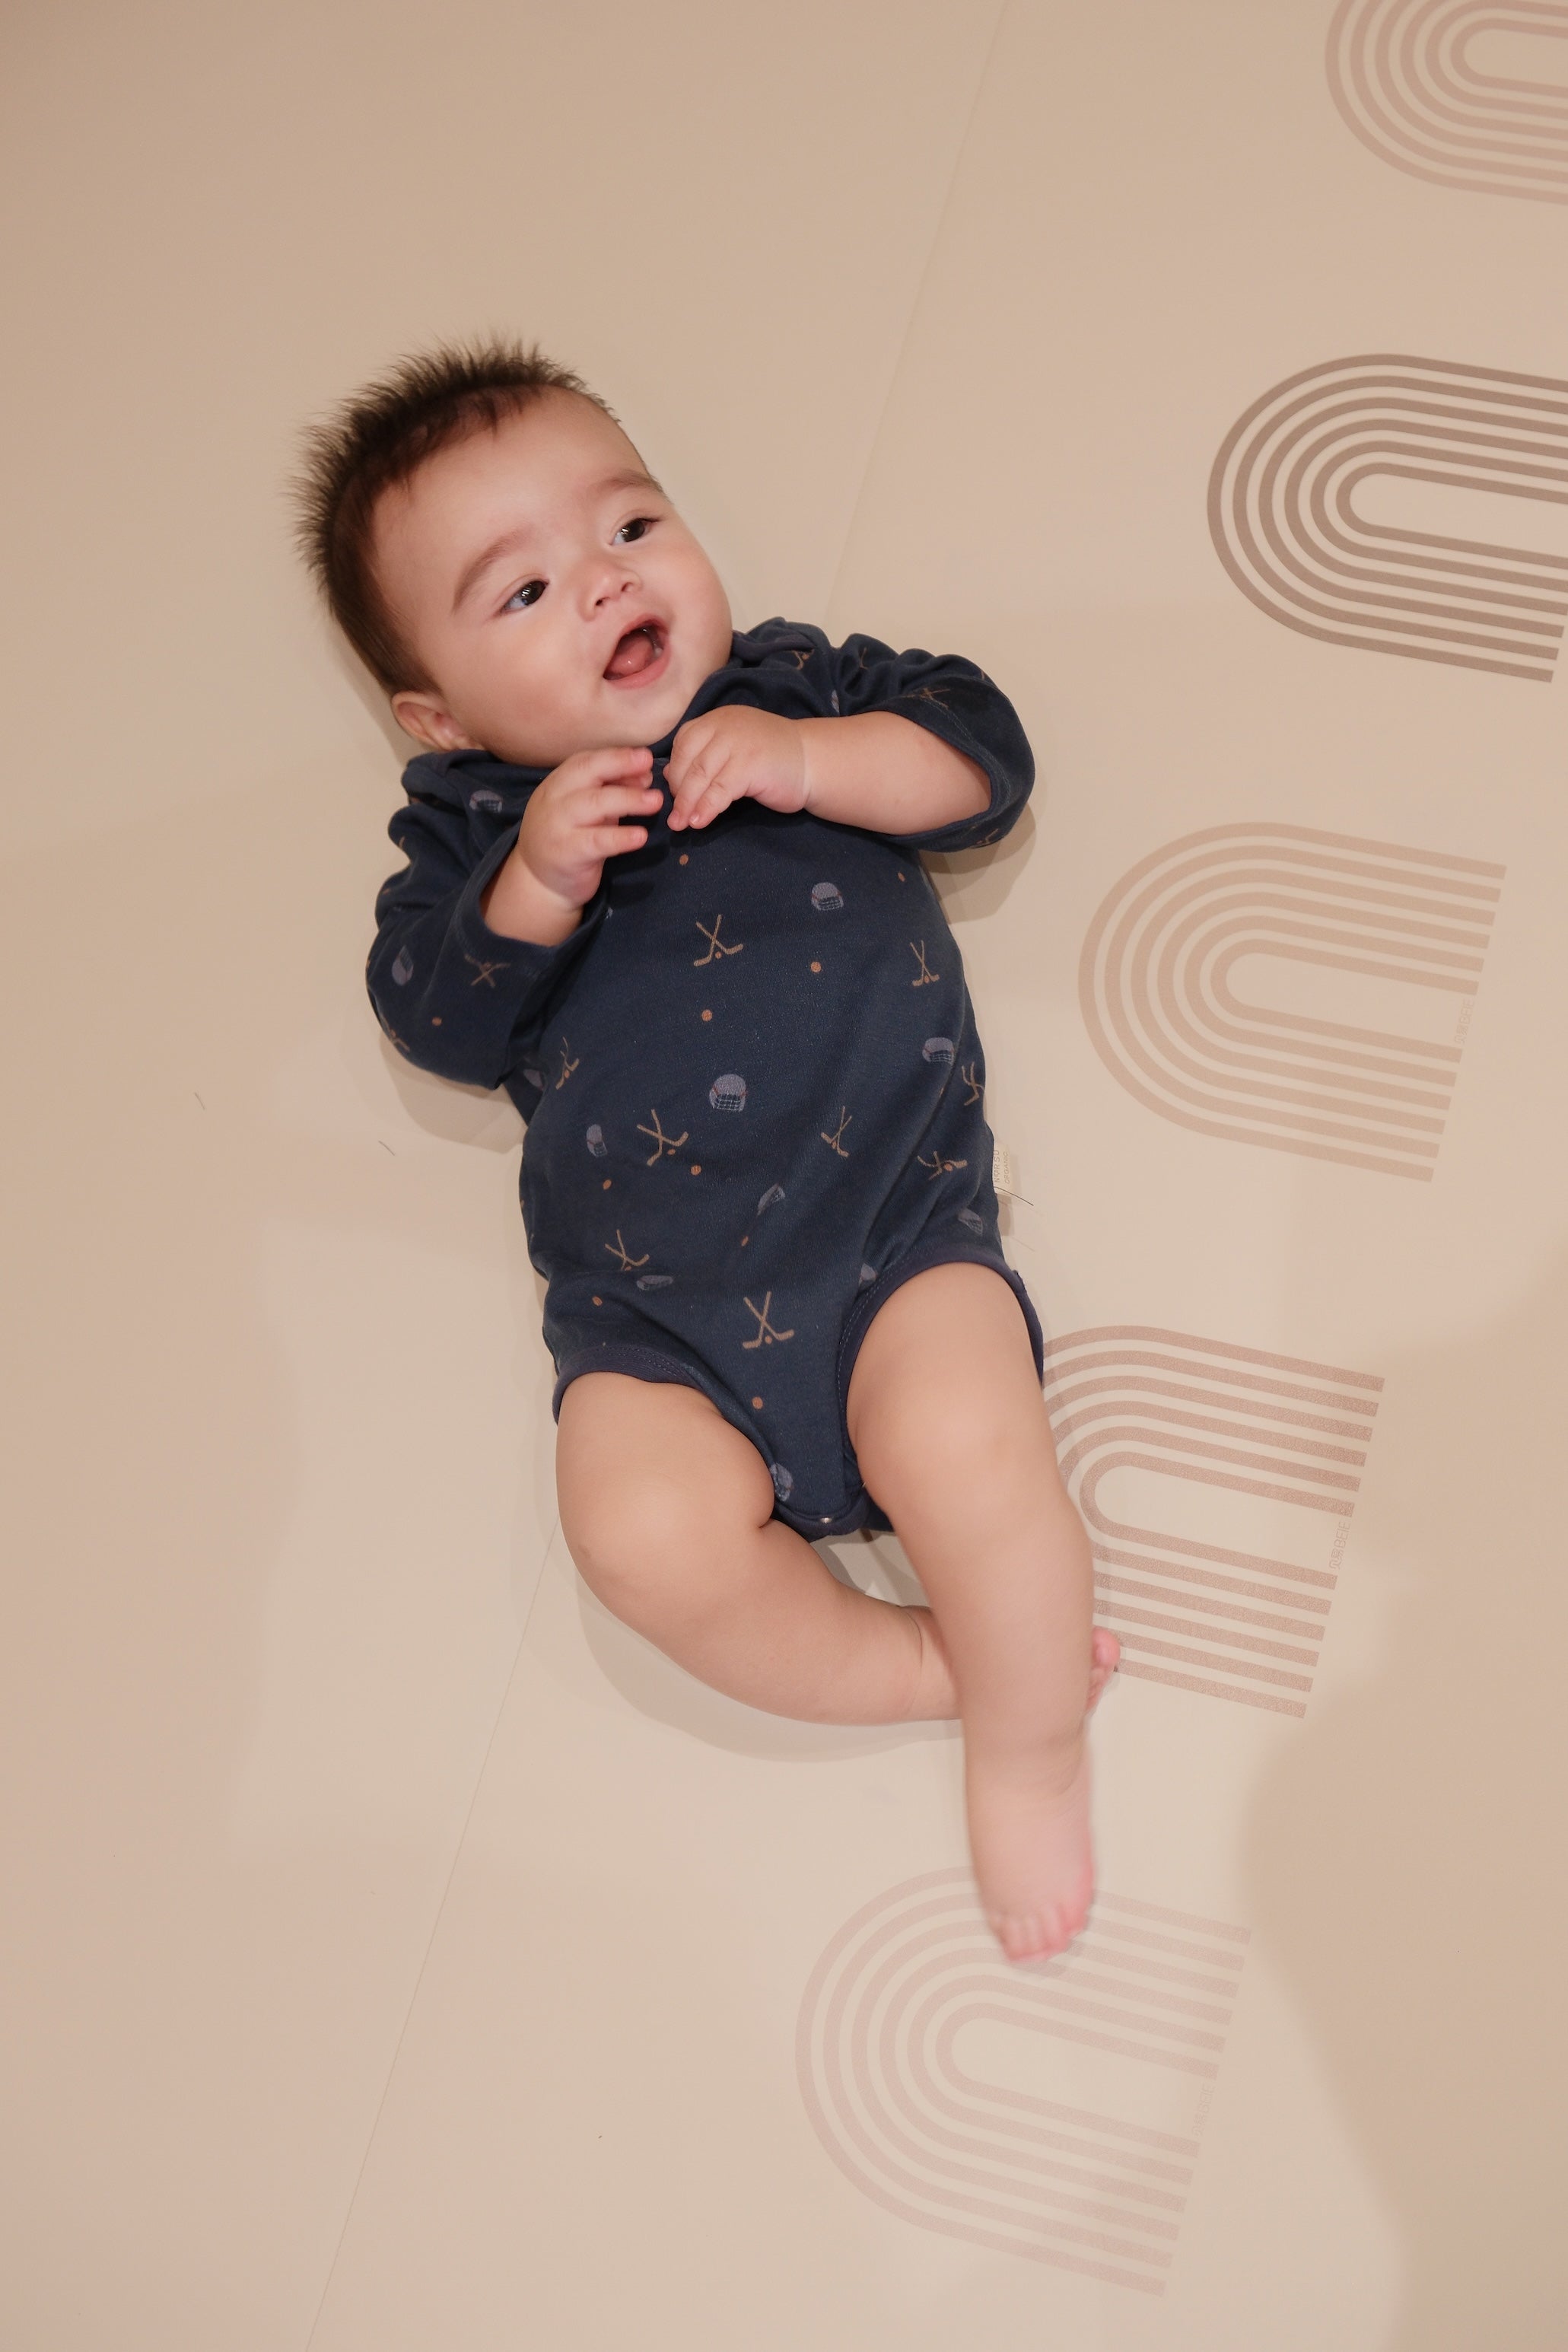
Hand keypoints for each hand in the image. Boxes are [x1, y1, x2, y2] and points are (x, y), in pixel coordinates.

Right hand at [482, 744, 660, 941]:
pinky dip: (620, 838)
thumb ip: (610, 791)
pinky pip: (596, 841)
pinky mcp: (566, 853)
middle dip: (620, 765)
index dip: (616, 756)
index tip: (645, 757)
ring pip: (593, 804)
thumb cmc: (569, 839)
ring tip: (656, 801)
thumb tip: (644, 775)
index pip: (586, 761)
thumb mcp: (586, 811)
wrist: (539, 882)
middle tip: (651, 766)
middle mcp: (554, 799)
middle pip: (587, 773)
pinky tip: (640, 836)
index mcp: (558, 784)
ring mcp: (557, 826)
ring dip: (628, 800)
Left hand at [665, 706, 808, 831]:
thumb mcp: (733, 750)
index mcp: (718, 719)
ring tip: (681, 824)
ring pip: (700, 776)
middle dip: (678, 792)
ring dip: (688, 804)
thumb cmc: (772, 759)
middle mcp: (725, 726)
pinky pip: (720, 790)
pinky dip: (707, 808)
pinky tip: (700, 822)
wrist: (813, 762)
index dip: (674, 770)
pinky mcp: (750, 765)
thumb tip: (669, 777)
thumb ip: (704, 757)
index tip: (675, 794)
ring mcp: (738, 744)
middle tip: (675, 816)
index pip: (684, 742)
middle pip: (688, 760)